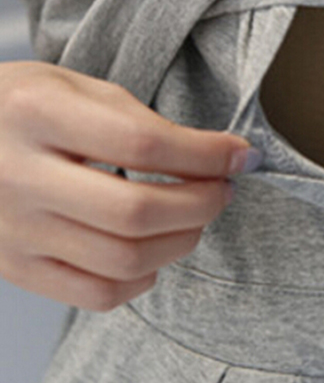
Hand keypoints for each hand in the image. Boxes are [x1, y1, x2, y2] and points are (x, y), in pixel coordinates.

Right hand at [0, 61, 260, 310]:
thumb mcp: (74, 87)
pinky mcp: (14, 268)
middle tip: (221, 189)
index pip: (143, 145)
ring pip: (124, 259)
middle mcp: (18, 176)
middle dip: (202, 203)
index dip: (207, 155)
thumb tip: (215, 157)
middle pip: (137, 212)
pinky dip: (141, 278)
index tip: (241, 156)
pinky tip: (152, 252)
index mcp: (36, 114)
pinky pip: (96, 294)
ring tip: (194, 217)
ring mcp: (13, 230)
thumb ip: (140, 121)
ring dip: (181, 241)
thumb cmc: (21, 107)